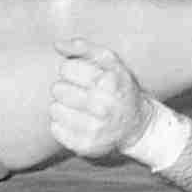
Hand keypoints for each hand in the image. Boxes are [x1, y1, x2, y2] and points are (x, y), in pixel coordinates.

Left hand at [47, 36, 151, 159]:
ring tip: (80, 109)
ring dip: (63, 107)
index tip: (82, 77)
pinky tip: (78, 123)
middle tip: (82, 94)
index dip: (71, 70)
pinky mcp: (85, 146)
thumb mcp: (110, 62)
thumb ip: (84, 48)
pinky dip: (62, 125)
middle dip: (66, 88)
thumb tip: (57, 45)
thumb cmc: (119, 88)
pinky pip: (55, 129)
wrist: (137, 125)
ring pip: (54, 109)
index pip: (66, 69)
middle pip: (58, 89)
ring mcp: (94, 129)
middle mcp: (103, 107)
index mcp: (109, 83)